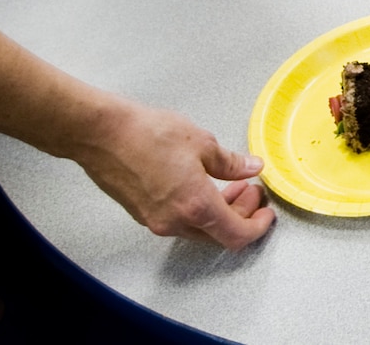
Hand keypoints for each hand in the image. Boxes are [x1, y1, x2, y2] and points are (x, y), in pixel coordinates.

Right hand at [70, 99, 274, 249]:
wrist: (101, 134)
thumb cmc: (147, 134)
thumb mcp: (202, 143)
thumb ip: (231, 162)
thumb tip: (252, 169)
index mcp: (195, 206)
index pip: (236, 235)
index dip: (257, 227)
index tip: (267, 213)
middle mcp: (174, 222)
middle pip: (219, 235)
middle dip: (242, 215)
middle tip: (252, 190)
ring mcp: (156, 221)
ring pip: (199, 229)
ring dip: (221, 211)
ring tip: (231, 184)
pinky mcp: (143, 215)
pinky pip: (180, 222)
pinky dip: (199, 210)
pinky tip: (204, 185)